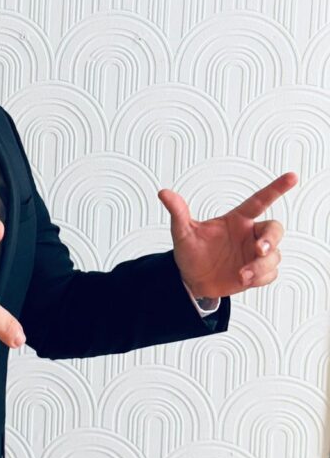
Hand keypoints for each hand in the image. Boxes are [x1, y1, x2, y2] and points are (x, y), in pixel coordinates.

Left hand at [158, 172, 297, 298]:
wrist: (191, 280)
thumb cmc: (190, 252)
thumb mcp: (183, 232)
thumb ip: (178, 212)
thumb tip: (164, 193)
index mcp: (237, 220)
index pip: (260, 201)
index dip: (276, 188)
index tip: (292, 177)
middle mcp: (249, 234)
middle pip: (275, 229)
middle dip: (271, 239)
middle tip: (259, 249)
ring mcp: (255, 254)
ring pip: (274, 255)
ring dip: (261, 266)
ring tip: (241, 274)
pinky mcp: (257, 272)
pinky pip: (270, 273)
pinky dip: (260, 277)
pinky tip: (244, 278)